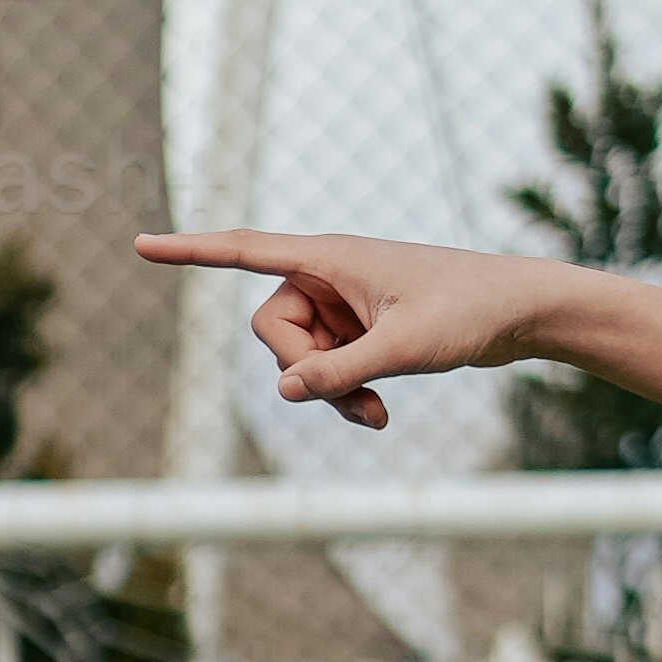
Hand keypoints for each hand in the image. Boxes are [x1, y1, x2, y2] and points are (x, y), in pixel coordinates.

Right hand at [132, 229, 542, 430]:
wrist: (519, 312)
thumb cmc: (468, 312)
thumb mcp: (403, 349)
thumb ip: (339, 372)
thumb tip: (282, 392)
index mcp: (329, 258)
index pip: (243, 251)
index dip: (191, 252)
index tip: (142, 245)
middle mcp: (329, 276)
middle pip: (272, 330)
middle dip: (302, 371)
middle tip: (354, 397)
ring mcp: (344, 306)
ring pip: (301, 358)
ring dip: (330, 393)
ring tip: (378, 416)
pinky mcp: (362, 331)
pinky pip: (329, 369)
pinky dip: (347, 394)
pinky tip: (381, 416)